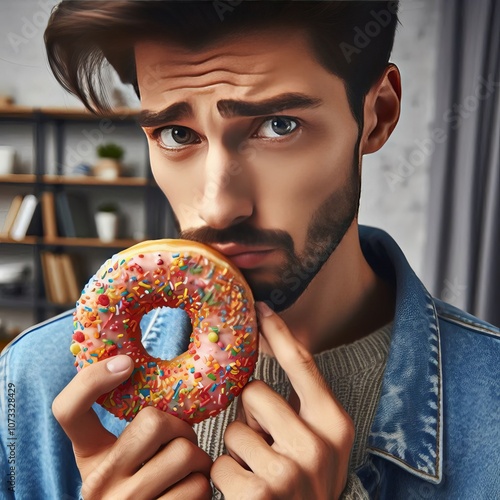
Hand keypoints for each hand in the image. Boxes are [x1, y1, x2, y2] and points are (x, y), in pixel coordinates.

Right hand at [52, 355, 211, 499]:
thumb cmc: (143, 488)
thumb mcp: (125, 461)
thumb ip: (137, 432)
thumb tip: (168, 384)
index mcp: (90, 456)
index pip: (68, 409)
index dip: (92, 379)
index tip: (125, 363)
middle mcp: (98, 482)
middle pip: (154, 422)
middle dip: (182, 428)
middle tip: (182, 442)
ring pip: (185, 453)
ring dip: (199, 460)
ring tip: (188, 472)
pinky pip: (198, 486)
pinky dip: (205, 486)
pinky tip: (189, 494)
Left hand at [211, 302, 354, 498]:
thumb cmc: (307, 487)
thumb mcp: (319, 446)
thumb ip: (298, 409)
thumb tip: (260, 370)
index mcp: (335, 425)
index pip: (303, 365)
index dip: (280, 332)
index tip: (260, 307)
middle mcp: (317, 445)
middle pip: (255, 392)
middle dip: (250, 415)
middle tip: (264, 443)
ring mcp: (289, 472)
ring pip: (233, 430)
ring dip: (238, 450)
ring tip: (258, 473)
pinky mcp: (259, 495)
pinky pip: (219, 464)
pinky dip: (226, 478)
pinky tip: (247, 493)